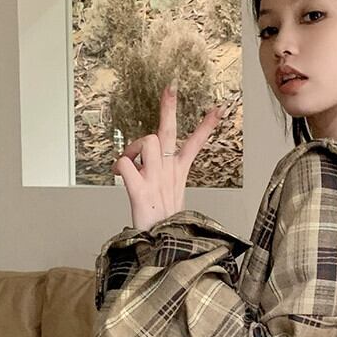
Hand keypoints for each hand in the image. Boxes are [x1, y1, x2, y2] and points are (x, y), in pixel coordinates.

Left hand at [112, 79, 227, 231]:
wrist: (161, 248)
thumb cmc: (160, 222)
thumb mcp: (162, 196)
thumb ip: (152, 174)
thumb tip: (128, 160)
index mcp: (176, 172)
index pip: (194, 144)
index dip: (206, 126)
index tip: (218, 109)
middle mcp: (168, 172)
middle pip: (170, 132)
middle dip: (169, 108)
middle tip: (170, 87)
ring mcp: (156, 180)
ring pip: (148, 141)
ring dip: (134, 147)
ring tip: (130, 161)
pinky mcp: (141, 191)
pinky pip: (126, 164)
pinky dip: (120, 166)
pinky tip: (119, 175)